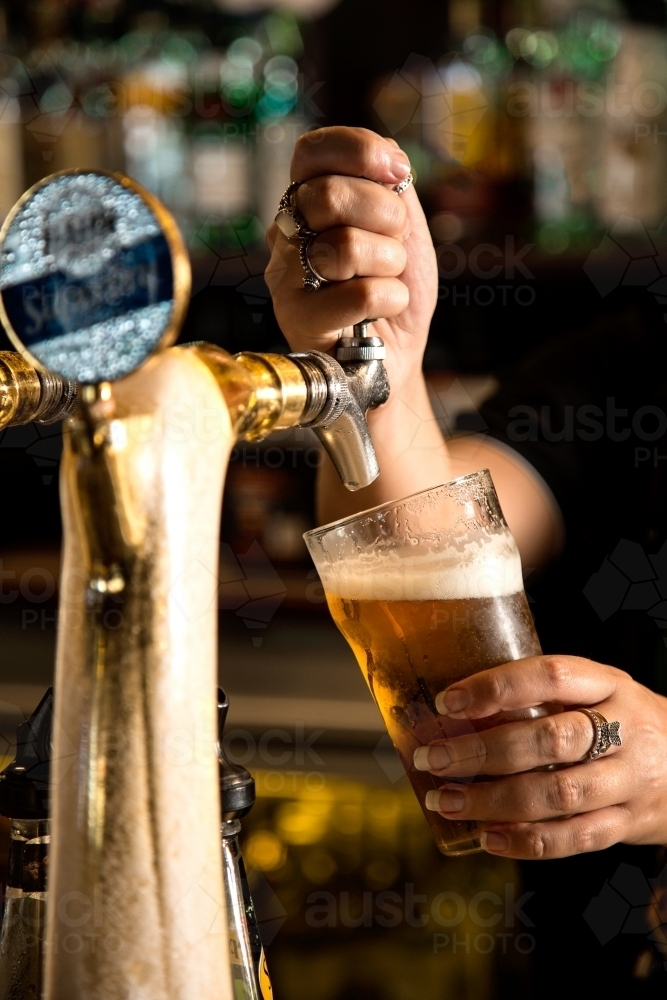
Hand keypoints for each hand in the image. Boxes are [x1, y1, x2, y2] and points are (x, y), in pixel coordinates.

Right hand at [265, 126, 437, 395]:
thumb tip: (390, 159)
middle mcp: (287, 234)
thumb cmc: (393, 287)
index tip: (398, 174)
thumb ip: (390, 183)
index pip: (312, 150)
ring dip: (389, 264)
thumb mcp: (402, 225)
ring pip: (345, 246)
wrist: (396, 352)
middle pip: (330, 194)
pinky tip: (384, 310)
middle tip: (394, 246)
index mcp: (307, 200)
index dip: (359, 151)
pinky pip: (360, 294)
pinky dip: (391, 300)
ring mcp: (286, 277)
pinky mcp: (297, 320)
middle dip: (387, 217)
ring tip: (386, 281)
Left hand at [412, 655, 666, 858]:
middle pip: (552, 740)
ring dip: (495, 800)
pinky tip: (488, 838)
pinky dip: (527, 842)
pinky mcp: (630, 824)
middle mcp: (625, 730)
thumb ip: (542, 698)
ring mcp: (631, 781)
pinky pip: (576, 839)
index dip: (497, 687)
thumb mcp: (597, 691)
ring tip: (447, 801)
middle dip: (485, 751)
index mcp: (610, 685)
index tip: (448, 701)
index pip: (551, 676)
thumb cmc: (623, 720)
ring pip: (560, 794)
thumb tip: (456, 712)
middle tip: (435, 758)